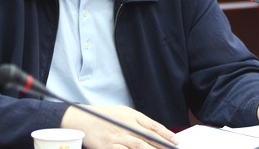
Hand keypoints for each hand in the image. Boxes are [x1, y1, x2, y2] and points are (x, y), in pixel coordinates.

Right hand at [60, 105, 178, 148]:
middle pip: (148, 137)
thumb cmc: (104, 116)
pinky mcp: (108, 147)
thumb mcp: (123, 113)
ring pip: (139, 147)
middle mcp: (125, 125)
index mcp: (130, 115)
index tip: (176, 141)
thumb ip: (138, 122)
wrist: (82, 119)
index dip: (165, 134)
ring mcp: (116, 137)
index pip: (152, 125)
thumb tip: (155, 133)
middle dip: (163, 146)